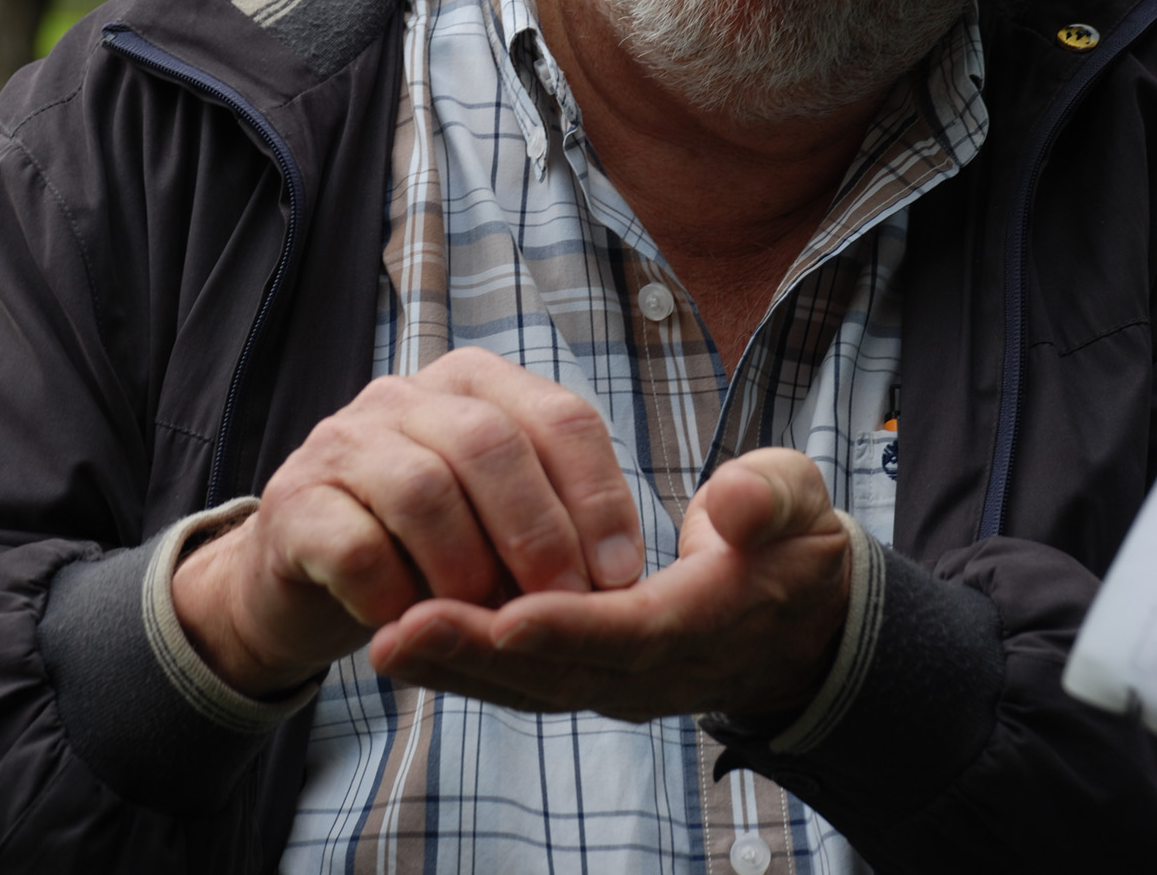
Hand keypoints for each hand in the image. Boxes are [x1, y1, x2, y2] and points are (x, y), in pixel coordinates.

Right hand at [171, 348, 643, 695]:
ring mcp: (344, 441)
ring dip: (468, 569)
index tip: (622, 574)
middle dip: (539, 532)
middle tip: (563, 604)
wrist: (302, 571)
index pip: (559, 416)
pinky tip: (413, 626)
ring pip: (424, 488)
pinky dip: (397, 597)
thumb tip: (620, 578)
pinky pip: (357, 547)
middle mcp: (407, 395)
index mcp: (475, 384)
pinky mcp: (295, 502)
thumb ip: (551, 519)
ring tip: (486, 621)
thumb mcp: (496, 519)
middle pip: (492, 443)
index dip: (599, 496)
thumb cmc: (425, 544)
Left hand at [367, 448, 850, 723]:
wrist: (795, 613)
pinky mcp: (587, 673)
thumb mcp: (799, 503)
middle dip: (478, 654)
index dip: (569, 627)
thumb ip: (771, 499)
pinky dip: (462, 667)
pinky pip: (518, 679)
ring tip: (384, 641)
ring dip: (454, 667)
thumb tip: (736, 501)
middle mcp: (651, 667)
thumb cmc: (791, 542)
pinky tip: (404, 642)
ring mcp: (615, 679)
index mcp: (705, 620)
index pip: (629, 631)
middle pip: (557, 670)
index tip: (506, 616)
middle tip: (399, 632)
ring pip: (526, 683)